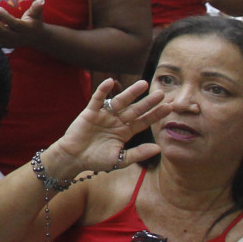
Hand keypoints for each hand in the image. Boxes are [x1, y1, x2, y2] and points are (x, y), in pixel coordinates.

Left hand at [0, 0, 47, 49]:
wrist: (36, 38)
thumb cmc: (35, 22)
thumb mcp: (37, 15)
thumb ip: (37, 8)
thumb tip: (41, 1)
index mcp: (25, 29)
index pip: (14, 23)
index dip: (5, 16)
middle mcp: (17, 37)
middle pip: (2, 31)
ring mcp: (11, 42)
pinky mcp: (5, 45)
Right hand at [45, 77, 174, 181]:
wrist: (74, 158)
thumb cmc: (96, 159)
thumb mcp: (120, 159)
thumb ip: (138, 153)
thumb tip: (159, 148)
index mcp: (125, 132)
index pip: (143, 121)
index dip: (155, 115)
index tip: (168, 108)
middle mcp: (117, 121)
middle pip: (135, 109)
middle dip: (148, 102)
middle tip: (162, 93)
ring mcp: (104, 115)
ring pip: (120, 102)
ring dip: (131, 93)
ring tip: (143, 84)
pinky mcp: (90, 112)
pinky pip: (97, 99)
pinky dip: (102, 90)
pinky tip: (110, 81)